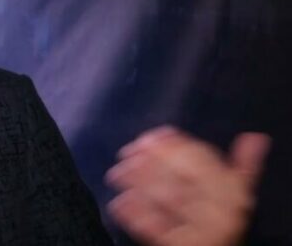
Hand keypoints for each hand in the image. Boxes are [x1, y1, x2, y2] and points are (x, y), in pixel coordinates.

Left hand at [106, 126, 270, 245]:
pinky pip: (156, 230)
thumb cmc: (224, 218)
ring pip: (165, 202)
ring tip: (116, 174)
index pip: (202, 164)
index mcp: (232, 195)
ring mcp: (199, 232)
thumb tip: (254, 138)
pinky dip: (136, 215)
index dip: (173, 148)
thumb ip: (243, 165)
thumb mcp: (237, 191)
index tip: (148, 138)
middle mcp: (218, 213)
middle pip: (180, 181)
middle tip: (126, 154)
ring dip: (138, 185)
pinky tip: (118, 203)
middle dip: (149, 165)